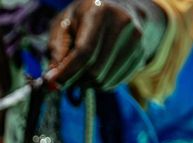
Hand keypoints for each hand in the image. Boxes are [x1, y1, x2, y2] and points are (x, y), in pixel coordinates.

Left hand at [47, 0, 167, 90]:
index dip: (67, 71)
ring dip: (86, 83)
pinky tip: (96, 69)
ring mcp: (135, 38)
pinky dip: (99, 83)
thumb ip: (57, 48)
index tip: (53, 82)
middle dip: (75, 79)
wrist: (120, 8)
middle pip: (94, 69)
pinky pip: (114, 82)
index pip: (84, 51)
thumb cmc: (84, 17)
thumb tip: (52, 77)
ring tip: (81, 69)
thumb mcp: (64, 24)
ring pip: (104, 79)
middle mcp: (122, 23)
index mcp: (99, 11)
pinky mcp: (140, 53)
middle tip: (65, 76)